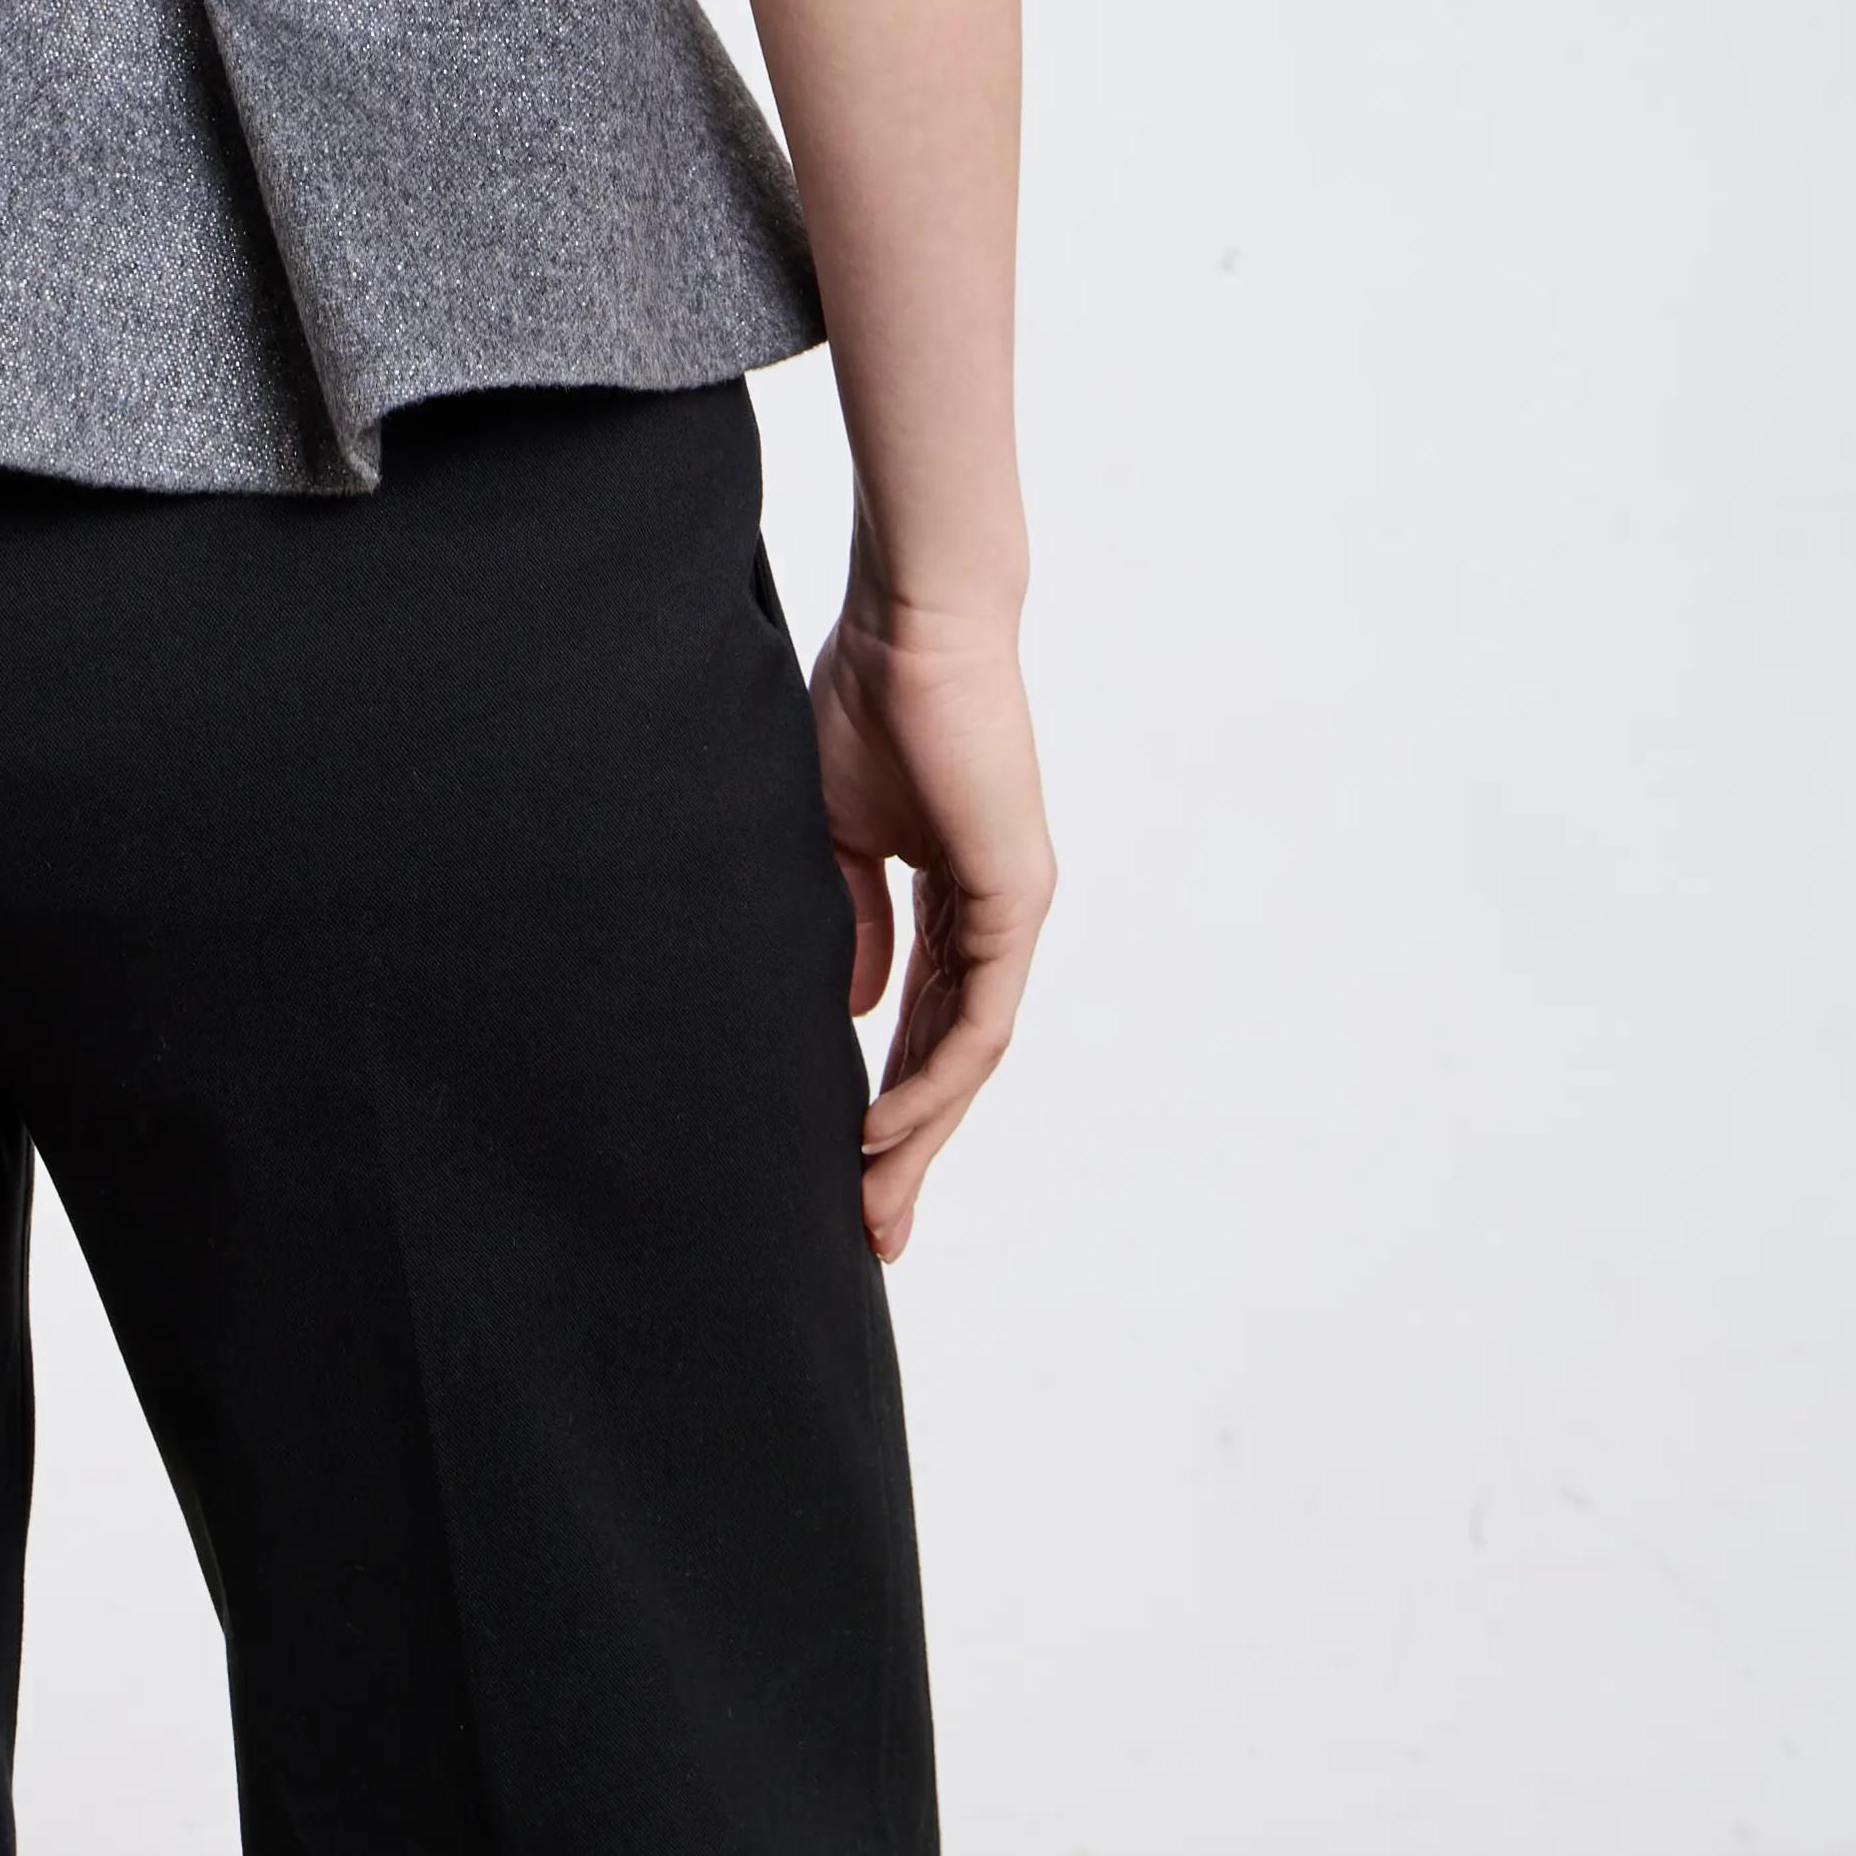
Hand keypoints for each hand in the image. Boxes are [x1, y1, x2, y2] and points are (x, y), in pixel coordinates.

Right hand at [806, 592, 1054, 1265]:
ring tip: (874, 1202)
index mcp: (950, 895)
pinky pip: (979, 1017)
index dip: (886, 1095)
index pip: (920, 1019)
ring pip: (969, 1054)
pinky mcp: (1017, 898)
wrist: (909, 627)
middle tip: (874, 1228)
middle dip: (911, 1147)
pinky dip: (934, 1078)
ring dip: (921, 1134)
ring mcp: (1011, 910)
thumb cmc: (865, 702)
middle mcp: (992, 914)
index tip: (845, 1168)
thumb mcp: (838, 834)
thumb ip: (852, 919)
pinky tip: (888, 1127)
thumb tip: (852, 1005)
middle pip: (951, 1057)